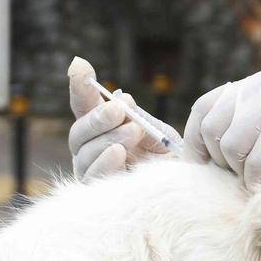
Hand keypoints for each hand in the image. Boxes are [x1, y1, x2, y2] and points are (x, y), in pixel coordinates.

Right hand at [67, 57, 181, 179]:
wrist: (182, 186)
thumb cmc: (165, 157)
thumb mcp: (153, 129)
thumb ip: (133, 115)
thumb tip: (117, 96)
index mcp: (100, 129)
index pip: (83, 105)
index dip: (79, 86)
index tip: (80, 65)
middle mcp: (89, 150)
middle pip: (78, 133)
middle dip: (98, 118)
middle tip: (119, 109)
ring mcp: (90, 173)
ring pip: (84, 154)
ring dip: (108, 138)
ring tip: (133, 132)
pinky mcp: (97, 195)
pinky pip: (93, 178)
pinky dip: (105, 163)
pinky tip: (117, 151)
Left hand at [184, 70, 260, 187]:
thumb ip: (246, 127)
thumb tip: (206, 158)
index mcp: (252, 87)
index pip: (204, 110)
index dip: (197, 143)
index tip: (202, 167)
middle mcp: (259, 89)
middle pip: (213, 129)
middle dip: (220, 161)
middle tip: (240, 176)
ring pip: (230, 147)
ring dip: (241, 172)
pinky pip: (256, 163)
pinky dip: (259, 181)